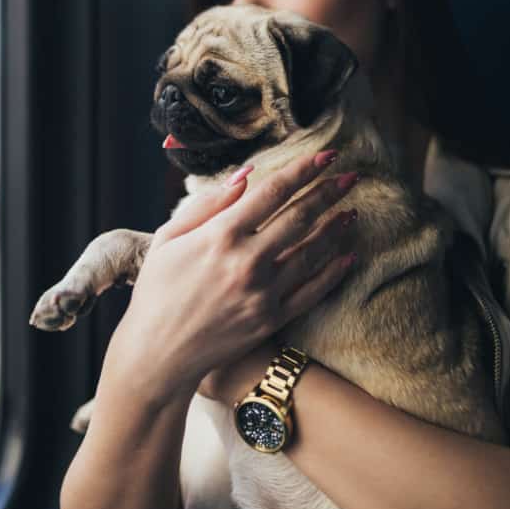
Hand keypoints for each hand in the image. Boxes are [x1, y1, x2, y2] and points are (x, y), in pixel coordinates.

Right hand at [111, 150, 358, 406]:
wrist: (157, 353)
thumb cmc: (157, 289)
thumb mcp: (169, 237)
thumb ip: (208, 204)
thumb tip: (247, 175)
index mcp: (219, 236)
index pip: (272, 193)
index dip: (303, 171)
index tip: (326, 155)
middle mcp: (246, 262)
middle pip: (299, 218)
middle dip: (328, 193)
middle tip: (352, 176)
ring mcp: (262, 293)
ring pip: (312, 253)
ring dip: (336, 229)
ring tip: (353, 211)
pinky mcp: (271, 320)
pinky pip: (311, 292)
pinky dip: (333, 272)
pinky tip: (348, 255)